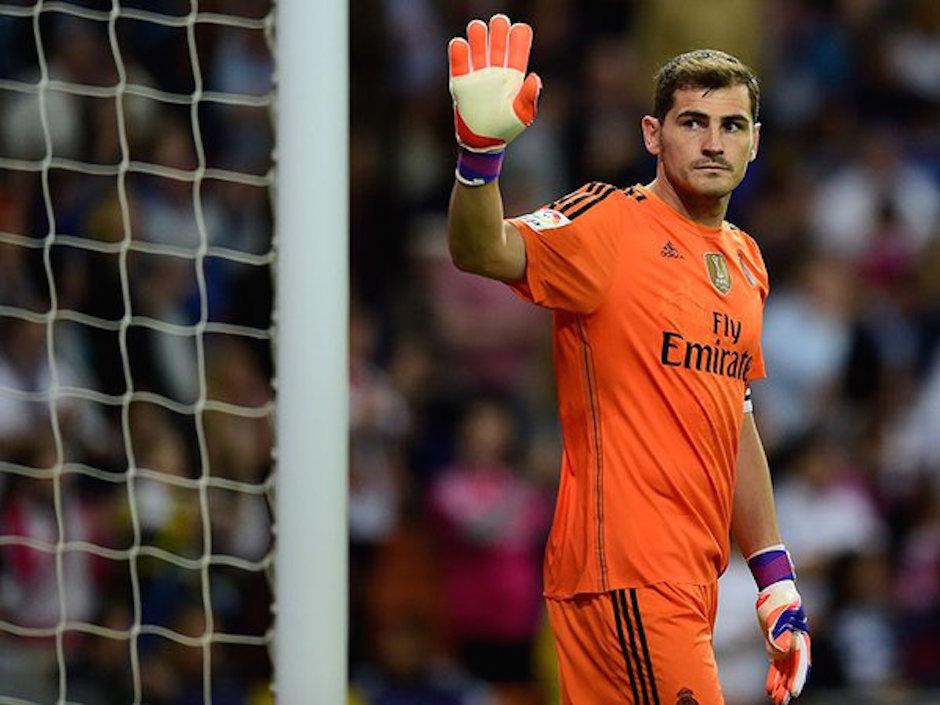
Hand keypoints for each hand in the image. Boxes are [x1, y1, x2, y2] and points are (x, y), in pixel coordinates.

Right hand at [447, 14, 540, 153]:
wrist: (481, 145)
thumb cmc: (505, 130)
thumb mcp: (521, 115)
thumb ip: (529, 97)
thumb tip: (535, 78)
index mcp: (514, 77)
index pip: (518, 50)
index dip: (519, 38)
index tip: (517, 30)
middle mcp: (496, 73)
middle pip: (497, 45)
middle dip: (498, 31)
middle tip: (498, 21)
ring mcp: (478, 77)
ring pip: (478, 50)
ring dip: (477, 37)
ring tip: (477, 27)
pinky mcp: (461, 84)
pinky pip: (459, 64)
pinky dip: (458, 53)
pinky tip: (459, 43)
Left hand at [755, 579, 810, 704]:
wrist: (776, 591)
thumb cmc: (779, 600)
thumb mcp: (778, 614)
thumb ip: (780, 632)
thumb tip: (781, 653)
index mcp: (801, 638)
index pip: (800, 663)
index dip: (798, 678)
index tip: (794, 692)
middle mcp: (796, 646)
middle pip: (794, 671)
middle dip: (788, 687)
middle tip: (782, 702)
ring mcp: (786, 647)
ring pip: (785, 671)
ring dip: (780, 686)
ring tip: (776, 701)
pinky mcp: (776, 645)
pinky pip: (776, 666)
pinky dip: (773, 677)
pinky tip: (769, 689)